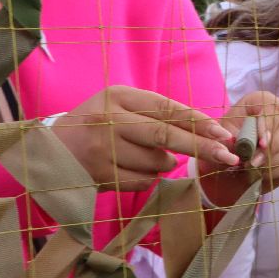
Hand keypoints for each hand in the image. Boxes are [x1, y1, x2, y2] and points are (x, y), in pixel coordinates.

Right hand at [50, 85, 237, 192]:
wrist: (50, 149)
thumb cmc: (97, 124)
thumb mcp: (121, 106)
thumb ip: (157, 113)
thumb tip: (205, 131)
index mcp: (117, 96)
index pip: (167, 109)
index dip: (198, 122)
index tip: (223, 133)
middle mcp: (108, 119)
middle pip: (165, 136)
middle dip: (200, 147)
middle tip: (227, 156)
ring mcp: (102, 149)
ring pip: (156, 162)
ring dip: (165, 164)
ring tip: (148, 156)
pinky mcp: (100, 174)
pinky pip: (143, 181)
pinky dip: (148, 178)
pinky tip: (131, 169)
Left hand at [200, 90, 278, 203]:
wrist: (231, 156)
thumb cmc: (226, 138)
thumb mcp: (221, 134)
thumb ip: (230, 136)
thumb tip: (244, 145)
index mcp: (263, 101)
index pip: (272, 107)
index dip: (268, 125)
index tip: (260, 144)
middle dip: (270, 148)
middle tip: (253, 162)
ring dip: (272, 162)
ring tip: (254, 169)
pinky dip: (276, 172)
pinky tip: (262, 174)